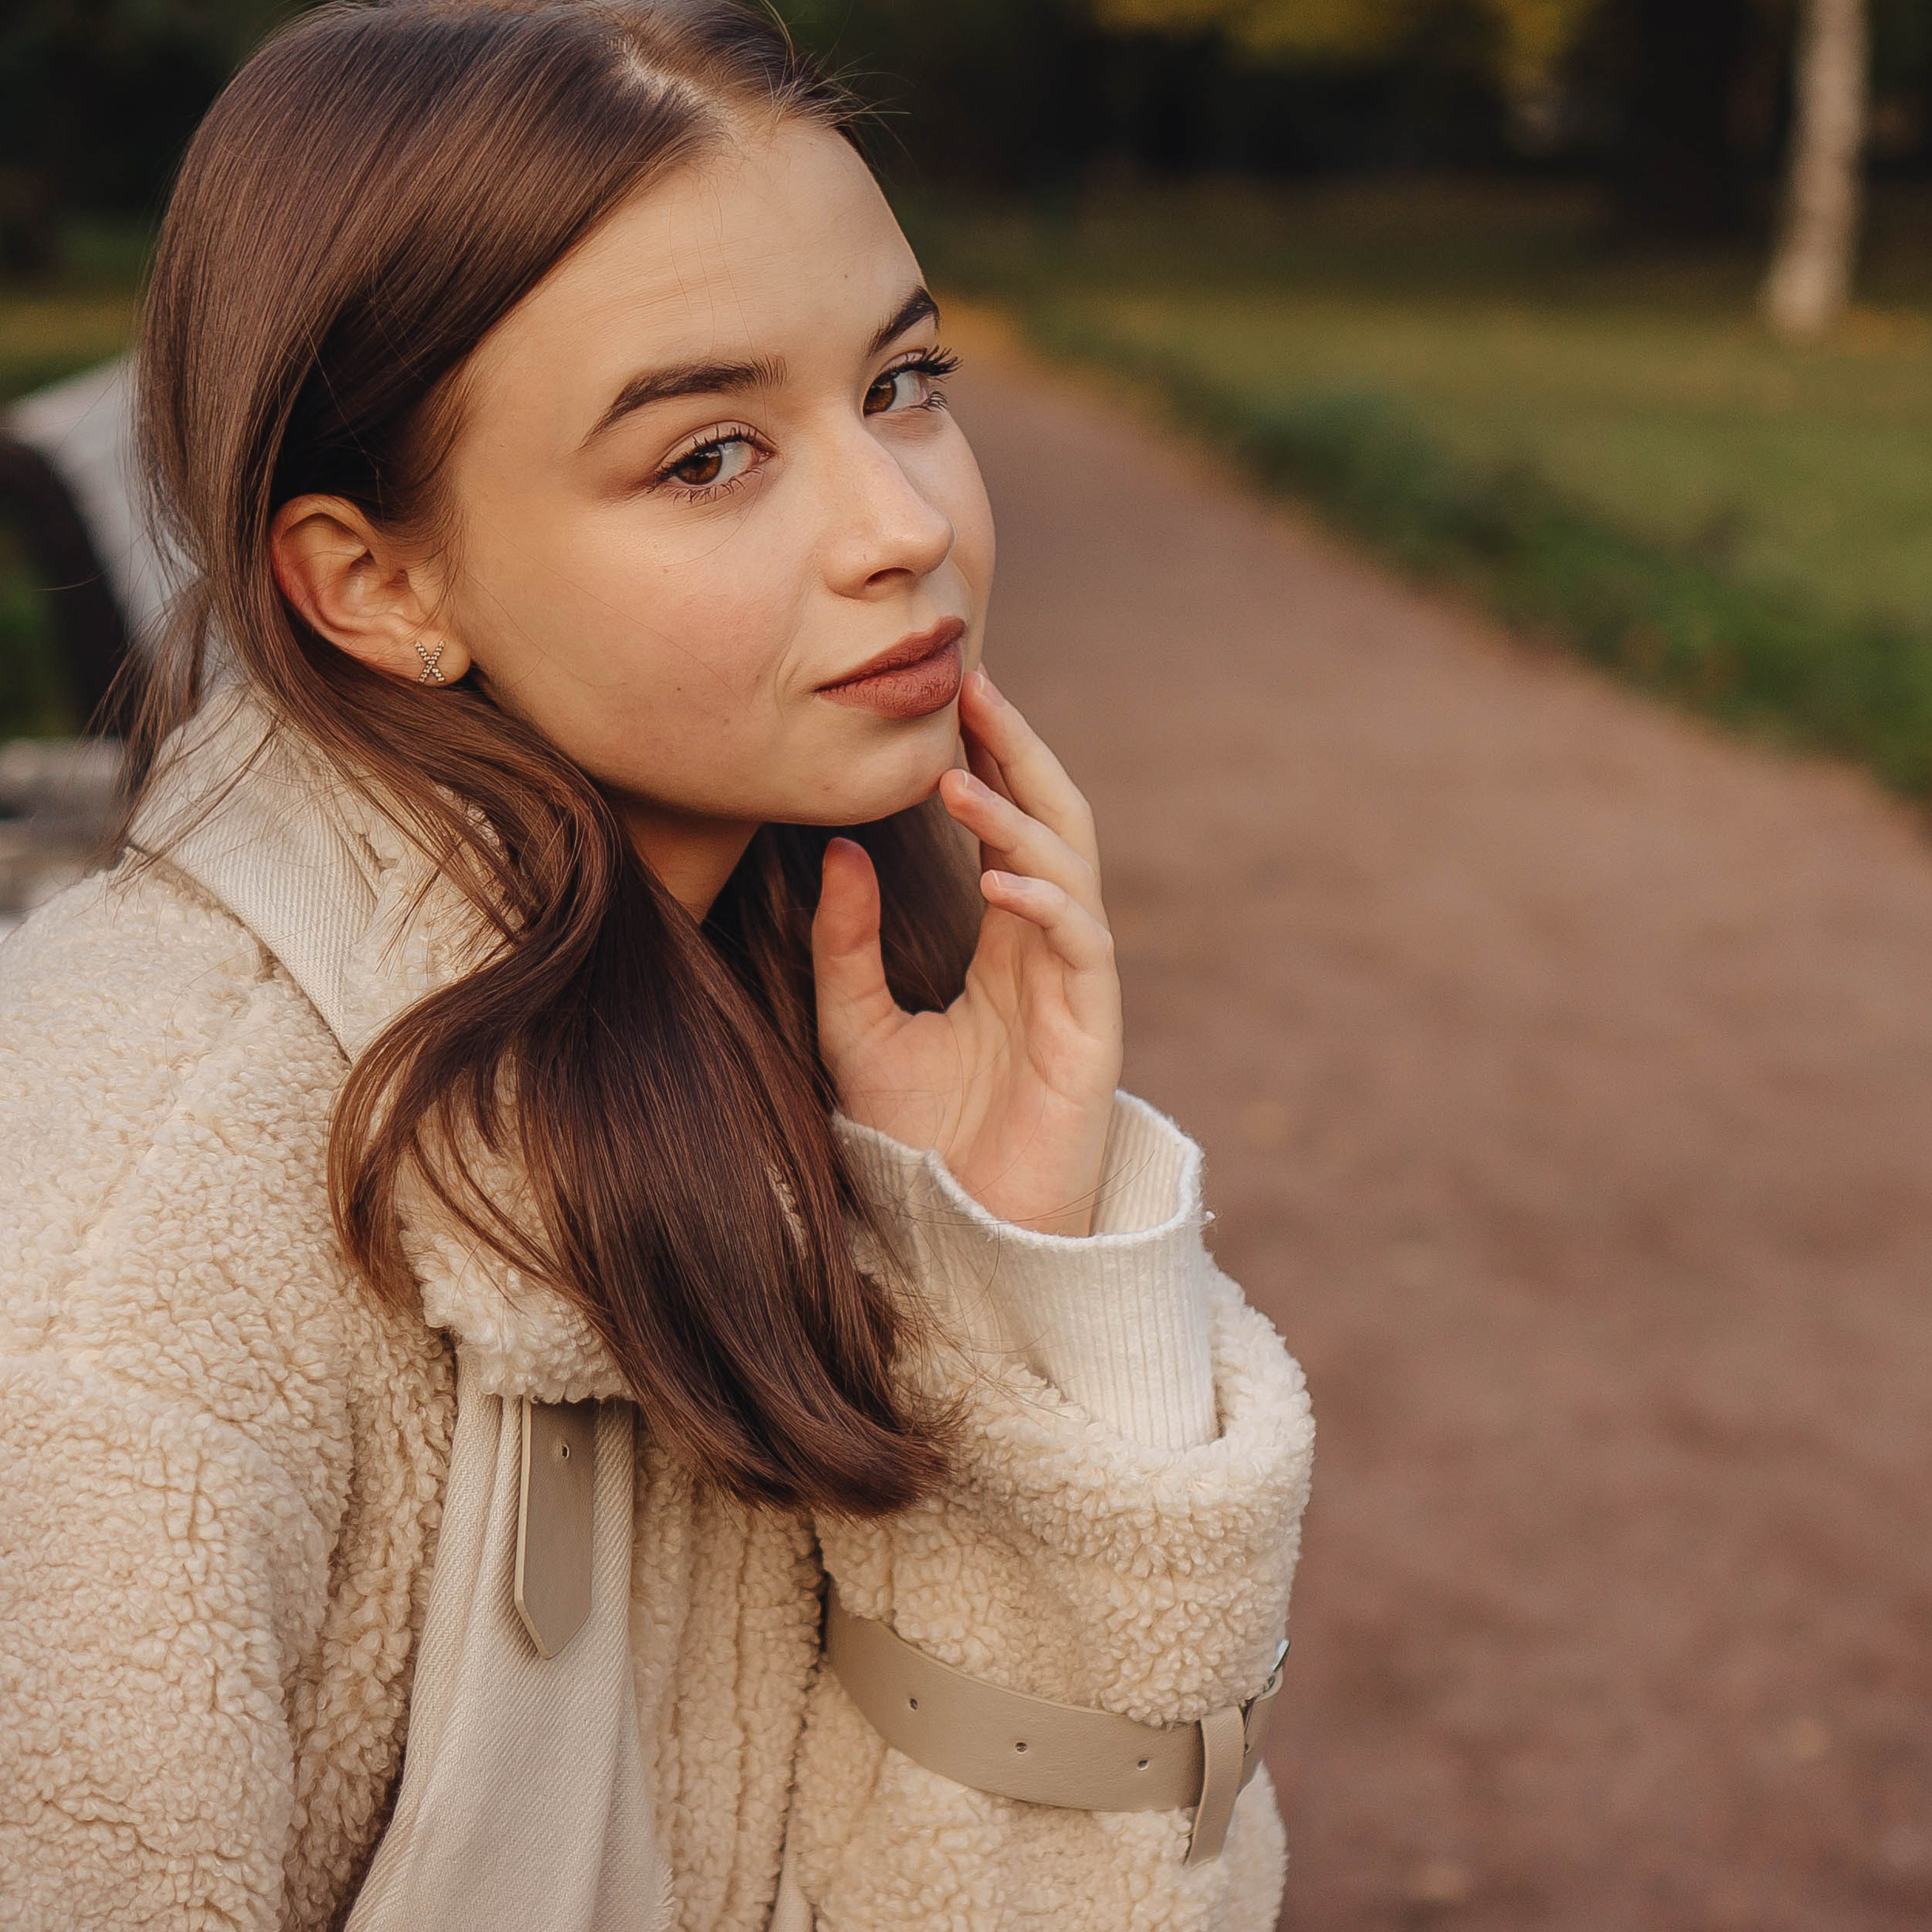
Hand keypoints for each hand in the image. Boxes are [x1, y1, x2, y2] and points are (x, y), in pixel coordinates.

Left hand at [813, 670, 1123, 1233]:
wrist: (962, 1244)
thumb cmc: (919, 1147)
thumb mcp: (857, 1033)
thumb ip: (846, 949)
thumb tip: (838, 852)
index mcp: (1005, 949)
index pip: (1007, 829)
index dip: (986, 760)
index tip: (948, 698)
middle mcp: (1050, 957)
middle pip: (1054, 824)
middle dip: (1021, 753)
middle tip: (974, 687)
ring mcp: (1078, 993)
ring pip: (1072, 873)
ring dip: (1020, 820)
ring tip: (957, 780)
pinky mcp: (1093, 1040)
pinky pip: (1085, 950)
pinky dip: (1046, 907)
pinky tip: (1001, 882)